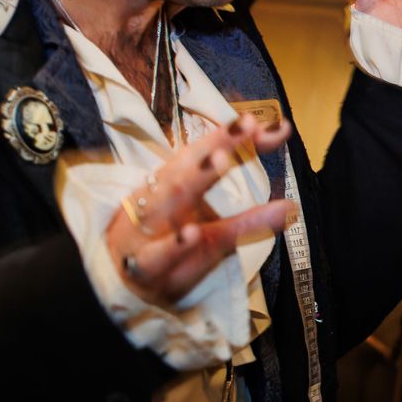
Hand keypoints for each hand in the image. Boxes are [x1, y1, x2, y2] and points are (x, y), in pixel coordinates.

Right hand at [108, 113, 293, 305]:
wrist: (115, 281)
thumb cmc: (164, 236)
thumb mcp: (206, 215)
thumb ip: (246, 191)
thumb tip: (286, 163)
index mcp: (170, 181)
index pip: (200, 153)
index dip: (226, 136)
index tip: (255, 120)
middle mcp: (159, 199)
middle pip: (187, 168)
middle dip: (215, 146)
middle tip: (246, 127)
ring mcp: (150, 231)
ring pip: (170, 201)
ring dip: (196, 178)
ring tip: (223, 159)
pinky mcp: (147, 267)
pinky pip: (159, 256)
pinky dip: (176, 244)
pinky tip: (193, 233)